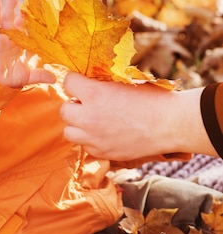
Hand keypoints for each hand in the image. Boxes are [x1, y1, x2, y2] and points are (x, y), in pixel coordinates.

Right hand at [0, 0, 54, 88]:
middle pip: (8, 19)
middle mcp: (6, 38)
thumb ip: (40, 74)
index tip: (29, 7)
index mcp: (17, 42)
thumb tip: (55, 79)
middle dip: (10, 7)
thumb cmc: (12, 76)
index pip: (21, 26)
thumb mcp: (27, 75)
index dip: (24, 17)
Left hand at [60, 73, 214, 159]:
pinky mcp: (103, 153)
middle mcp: (89, 117)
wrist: (170, 124)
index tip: (82, 83)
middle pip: (63, 110)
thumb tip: (88, 81)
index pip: (68, 82)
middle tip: (87, 103)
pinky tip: (105, 134)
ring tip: (93, 120)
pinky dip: (91, 140)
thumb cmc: (152, 99)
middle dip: (74, 105)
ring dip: (78, 125)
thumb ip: (101, 84)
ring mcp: (94, 138)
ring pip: (69, 132)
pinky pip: (85, 147)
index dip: (75, 81)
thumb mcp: (124, 82)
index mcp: (94, 94)